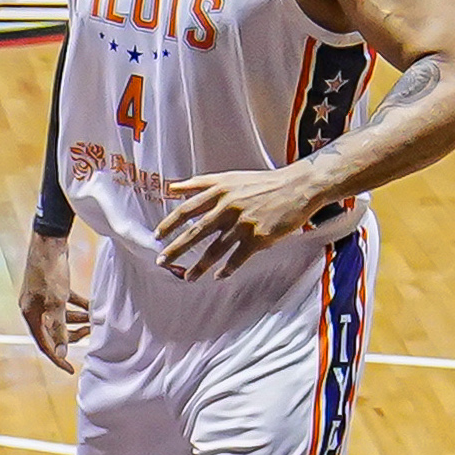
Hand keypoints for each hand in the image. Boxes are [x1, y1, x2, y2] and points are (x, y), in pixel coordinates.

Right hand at [17, 227, 89, 371]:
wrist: (49, 241)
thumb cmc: (50, 271)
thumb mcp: (57, 302)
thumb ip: (58, 328)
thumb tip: (60, 352)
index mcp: (31, 314)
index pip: (44, 344)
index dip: (57, 357)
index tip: (70, 369)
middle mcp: (34, 308)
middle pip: (53, 331)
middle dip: (71, 335)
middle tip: (90, 334)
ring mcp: (42, 297)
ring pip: (60, 317)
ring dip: (77, 320)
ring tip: (94, 318)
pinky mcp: (51, 287)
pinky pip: (65, 303)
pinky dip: (77, 306)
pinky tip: (91, 305)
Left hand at [151, 163, 335, 281]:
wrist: (297, 187)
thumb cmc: (262, 182)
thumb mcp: (229, 177)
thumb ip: (200, 183)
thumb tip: (172, 187)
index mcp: (219, 191)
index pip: (187, 210)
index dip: (170, 224)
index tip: (157, 236)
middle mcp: (228, 207)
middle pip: (196, 232)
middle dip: (176, 249)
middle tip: (162, 261)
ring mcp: (243, 223)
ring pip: (215, 249)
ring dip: (199, 265)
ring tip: (187, 277)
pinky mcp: (258, 237)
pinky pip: (238, 258)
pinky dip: (227, 269)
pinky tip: (218, 276)